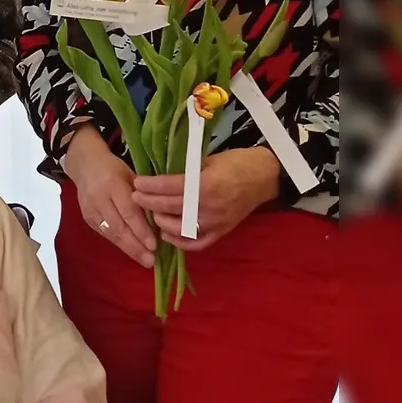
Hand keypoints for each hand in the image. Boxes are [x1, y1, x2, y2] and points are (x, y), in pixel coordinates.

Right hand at [62, 126, 155, 266]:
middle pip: (118, 226)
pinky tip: (131, 251)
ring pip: (110, 233)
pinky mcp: (87, 218)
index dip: (141, 230)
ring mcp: (90, 209)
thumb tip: (161, 220)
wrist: (85, 165)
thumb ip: (143, 196)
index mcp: (113, 184)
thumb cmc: (114, 169)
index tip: (154, 245)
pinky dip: (119, 244)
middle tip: (150, 259)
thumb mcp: (131, 175)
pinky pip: (104, 234)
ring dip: (128, 249)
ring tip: (144, 260)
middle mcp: (99, 198)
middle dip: (136, 245)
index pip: (128, 211)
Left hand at [133, 147, 279, 250]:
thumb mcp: (208, 159)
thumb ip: (186, 170)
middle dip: (148, 202)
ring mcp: (215, 222)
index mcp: (204, 184)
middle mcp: (208, 206)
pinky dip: (180, 242)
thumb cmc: (237, 163)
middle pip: (169, 207)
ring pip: (179, 228)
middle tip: (136, 197)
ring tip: (150, 213)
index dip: (149, 186)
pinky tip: (167, 234)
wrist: (265, 176)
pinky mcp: (222, 232)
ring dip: (160, 222)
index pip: (168, 187)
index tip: (136, 183)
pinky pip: (197, 243)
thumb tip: (160, 174)